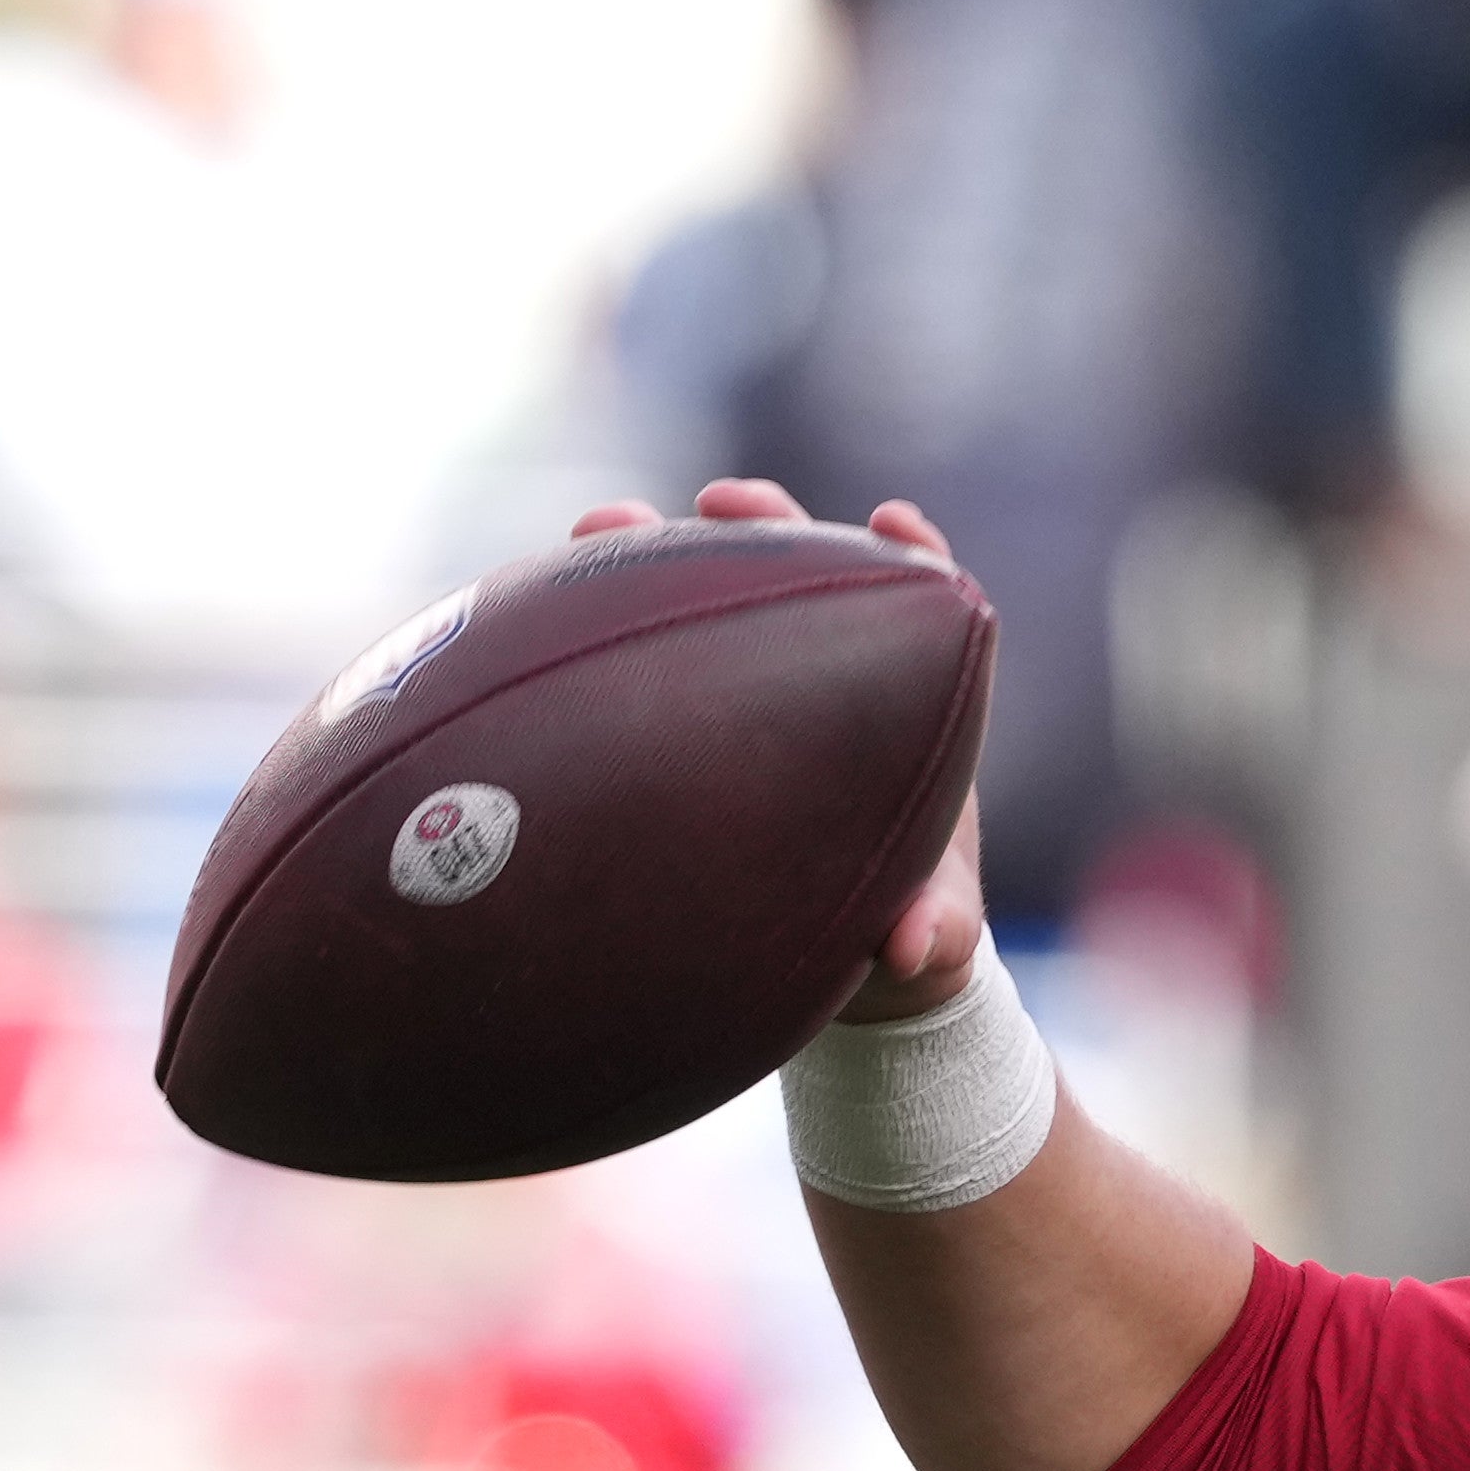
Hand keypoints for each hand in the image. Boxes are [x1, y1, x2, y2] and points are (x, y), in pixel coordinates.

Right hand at [566, 477, 988, 1019]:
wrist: (838, 969)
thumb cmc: (902, 930)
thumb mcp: (930, 939)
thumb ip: (935, 933)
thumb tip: (912, 943)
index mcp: (903, 712)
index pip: (917, 610)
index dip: (912, 558)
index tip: (894, 524)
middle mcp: (822, 684)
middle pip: (800, 577)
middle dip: (765, 526)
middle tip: (727, 500)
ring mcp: (743, 695)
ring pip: (702, 604)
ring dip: (655, 554)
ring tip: (605, 524)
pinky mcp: (676, 719)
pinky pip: (631, 663)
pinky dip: (590, 629)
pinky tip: (534, 606)